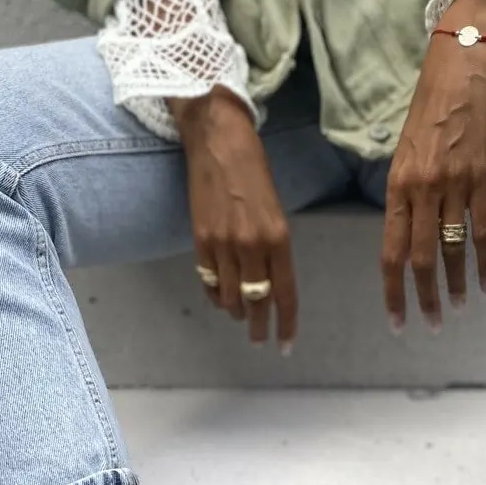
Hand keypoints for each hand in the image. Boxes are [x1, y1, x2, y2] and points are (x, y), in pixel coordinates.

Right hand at [171, 87, 296, 351]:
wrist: (217, 139)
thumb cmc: (253, 168)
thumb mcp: (275, 209)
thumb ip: (274, 245)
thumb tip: (270, 278)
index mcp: (278, 237)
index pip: (284, 293)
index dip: (286, 323)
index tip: (285, 345)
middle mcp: (251, 245)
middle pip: (257, 301)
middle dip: (259, 326)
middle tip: (259, 340)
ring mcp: (222, 244)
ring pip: (230, 296)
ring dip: (236, 311)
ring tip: (240, 317)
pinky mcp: (199, 238)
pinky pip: (209, 280)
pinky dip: (216, 295)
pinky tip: (221, 300)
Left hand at [381, 0, 485, 330]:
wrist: (461, 66)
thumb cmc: (432, 106)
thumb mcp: (407, 150)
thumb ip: (407, 191)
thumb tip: (410, 229)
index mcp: (397, 184)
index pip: (391, 249)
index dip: (393, 289)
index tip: (397, 319)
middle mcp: (421, 188)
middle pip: (419, 257)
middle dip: (423, 297)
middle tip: (430, 326)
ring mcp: (452, 183)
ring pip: (451, 248)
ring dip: (453, 285)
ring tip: (456, 312)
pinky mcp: (482, 176)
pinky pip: (482, 229)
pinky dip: (485, 261)